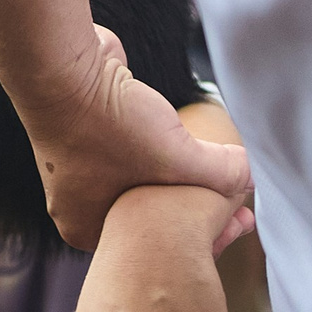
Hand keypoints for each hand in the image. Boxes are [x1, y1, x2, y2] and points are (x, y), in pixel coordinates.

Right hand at [28, 26, 250, 250]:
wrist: (60, 66)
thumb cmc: (109, 125)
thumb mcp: (178, 158)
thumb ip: (222, 173)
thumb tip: (251, 178)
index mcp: (87, 227)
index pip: (157, 246)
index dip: (205, 235)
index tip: (241, 224)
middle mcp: (78, 203)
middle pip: (150, 214)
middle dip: (194, 207)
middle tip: (239, 205)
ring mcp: (78, 166)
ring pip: (141, 179)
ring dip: (175, 174)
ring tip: (215, 172)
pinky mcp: (86, 130)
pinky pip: (130, 148)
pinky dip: (156, 145)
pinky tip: (180, 138)